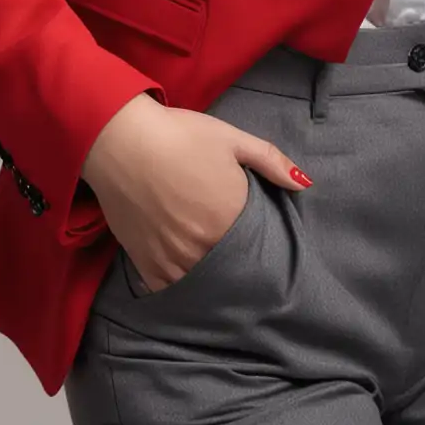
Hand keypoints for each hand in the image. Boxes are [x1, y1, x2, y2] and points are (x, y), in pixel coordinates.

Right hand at [80, 93, 311, 291]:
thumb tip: (305, 183)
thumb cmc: (179, 135)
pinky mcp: (146, 264)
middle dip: (238, 267)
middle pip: (232, 270)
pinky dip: (180, 286)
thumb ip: (270, 161)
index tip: (263, 247)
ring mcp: (173, 259)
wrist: (119, 139)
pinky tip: (186, 275)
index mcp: (230, 216)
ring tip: (216, 271)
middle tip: (241, 263)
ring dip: (211, 280)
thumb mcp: (231, 138)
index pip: (257, 248)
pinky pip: (170, 290)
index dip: (262, 248)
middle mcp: (204, 246)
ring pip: (203, 285)